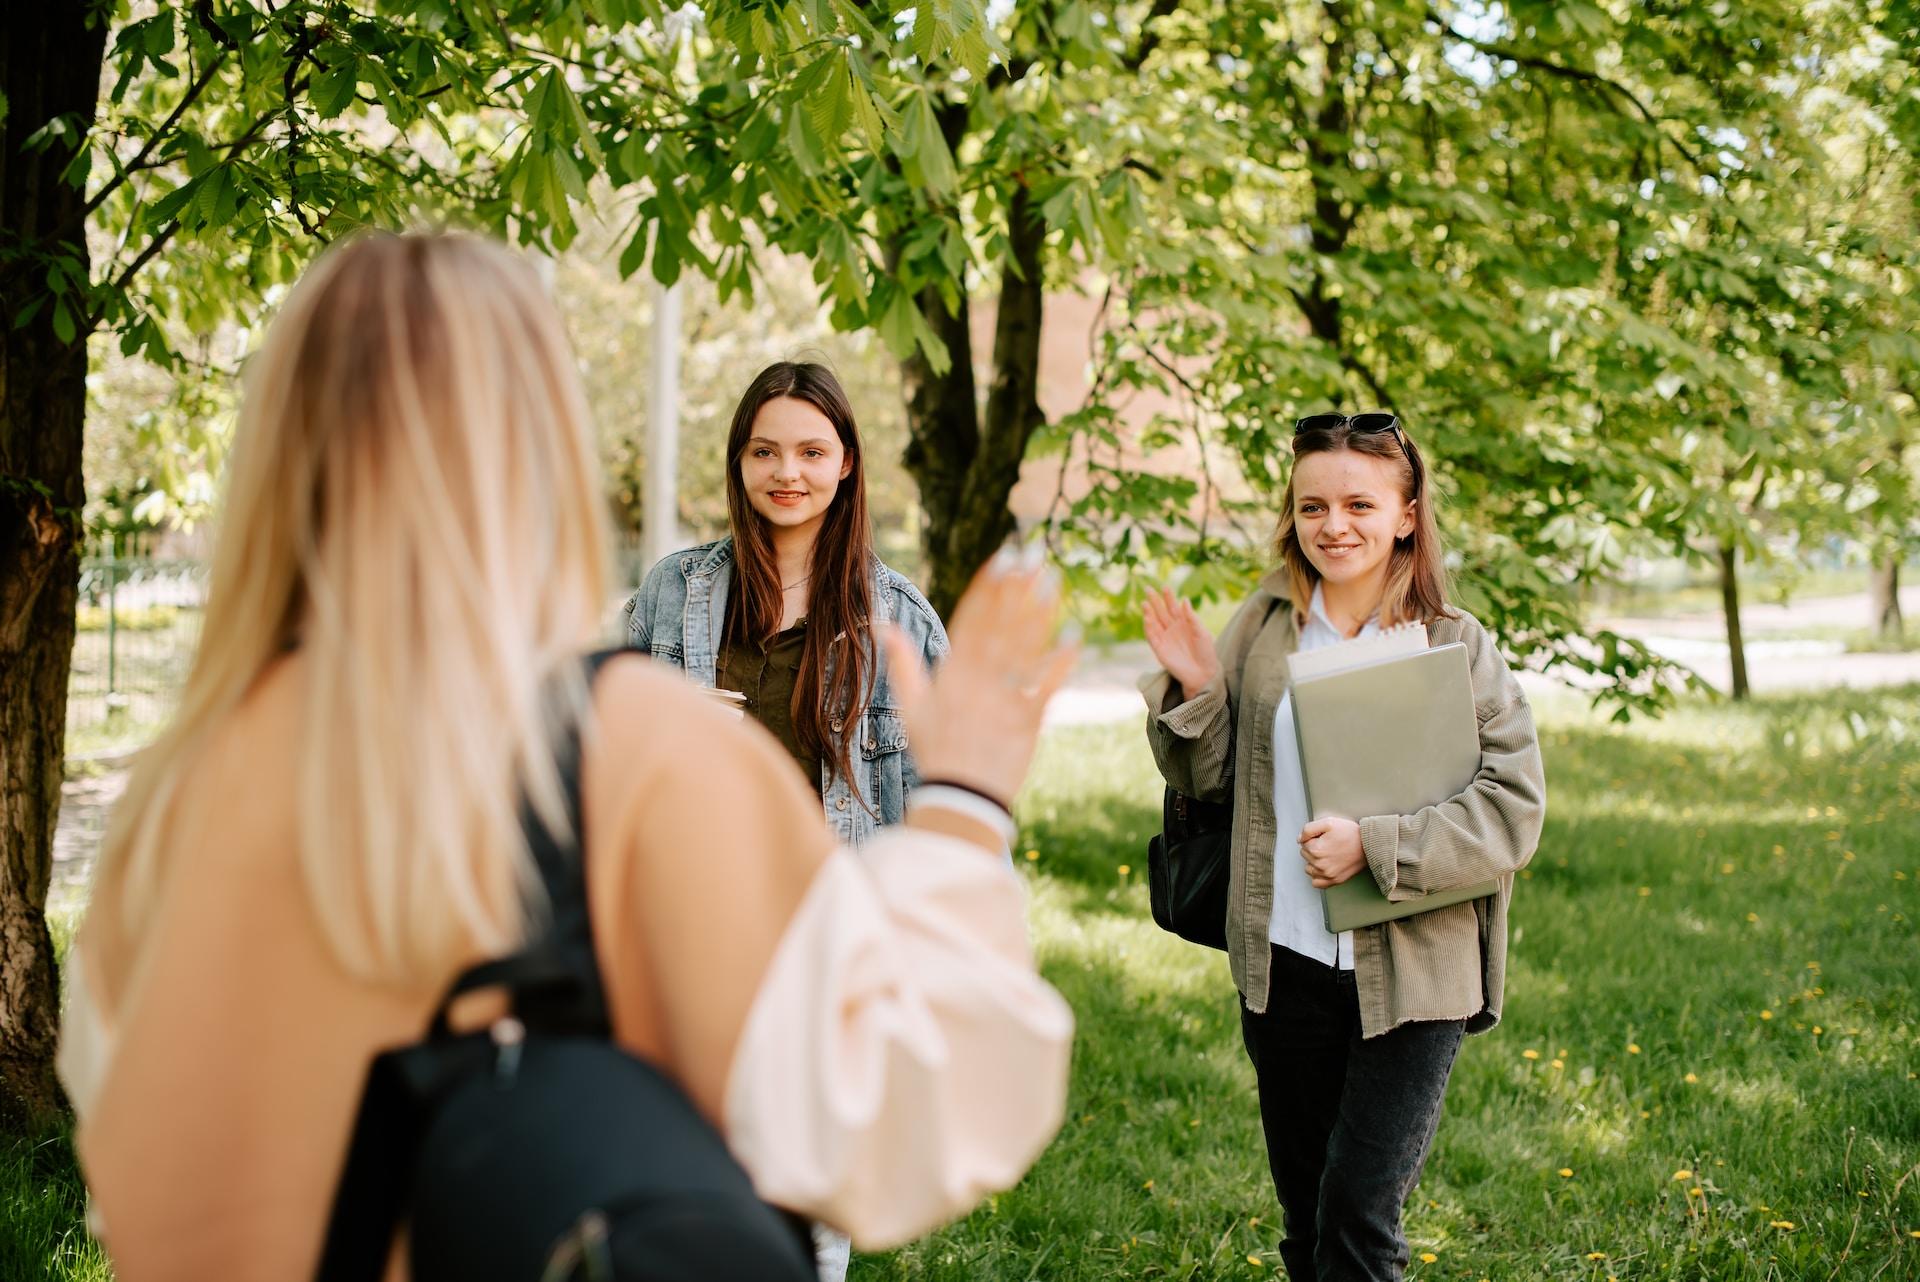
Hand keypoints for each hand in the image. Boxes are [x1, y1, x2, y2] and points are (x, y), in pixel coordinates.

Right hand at [881, 554, 1079, 809]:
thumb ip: (901, 663)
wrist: (961, 798)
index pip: (971, 620)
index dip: (988, 587)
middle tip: (1033, 553)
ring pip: (1024, 649)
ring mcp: (1004, 701)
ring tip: (1053, 579)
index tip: (1002, 557)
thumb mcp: (910, 706)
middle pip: (1000, 625)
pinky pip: (1046, 685)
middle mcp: (978, 682)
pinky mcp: (1028, 721)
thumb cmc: (934, 750)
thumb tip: (882, 624)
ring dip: (1040, 612)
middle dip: (1016, 588)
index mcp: (951, 675)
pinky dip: (1060, 660)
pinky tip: (1074, 633)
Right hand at [1141, 587, 1219, 700]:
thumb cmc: (1206, 652)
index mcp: (1183, 622)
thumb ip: (1192, 617)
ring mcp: (1165, 638)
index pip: (1173, 606)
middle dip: (1155, 600)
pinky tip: (1147, 618)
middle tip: (1148, 588)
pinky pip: (1152, 636)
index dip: (1169, 597)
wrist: (1203, 673)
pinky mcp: (1159, 649)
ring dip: (1148, 613)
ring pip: (1154, 622)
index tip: (1165, 587)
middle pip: (1161, 611)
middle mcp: (1172, 628)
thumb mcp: (1202, 632)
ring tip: (1144, 602)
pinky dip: (1148, 627)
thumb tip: (1184, 599)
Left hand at [1298, 817, 1364, 888]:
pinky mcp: (1334, 881)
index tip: (1324, 837)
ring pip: (1309, 868)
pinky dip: (1318, 876)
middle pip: (1305, 855)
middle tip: (1328, 844)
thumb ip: (1308, 829)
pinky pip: (1317, 882)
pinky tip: (1325, 867)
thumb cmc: (1350, 833)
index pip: (1303, 843)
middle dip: (1313, 848)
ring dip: (1314, 862)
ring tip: (1327, 854)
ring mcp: (1327, 874)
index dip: (1313, 838)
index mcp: (1316, 850)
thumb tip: (1299, 839)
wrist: (1368, 845)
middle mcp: (1320, 864)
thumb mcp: (1328, 822)